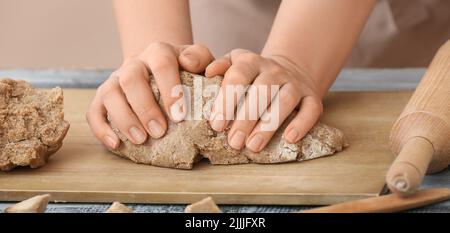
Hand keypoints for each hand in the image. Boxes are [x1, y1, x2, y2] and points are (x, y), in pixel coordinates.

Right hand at [86, 42, 213, 148]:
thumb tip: (189, 63)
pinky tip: (115, 144)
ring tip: (140, 139)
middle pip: (131, 79)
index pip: (161, 63)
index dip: (169, 88)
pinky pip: (94, 111)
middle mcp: (134, 64)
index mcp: (158, 52)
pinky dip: (101, 128)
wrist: (160, 70)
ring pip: (109, 93)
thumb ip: (200, 58)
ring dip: (123, 118)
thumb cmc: (185, 71)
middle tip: (160, 132)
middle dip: (145, 108)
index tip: (179, 115)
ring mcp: (115, 80)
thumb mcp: (199, 60)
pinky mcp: (102, 99)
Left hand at [206, 49, 322, 151]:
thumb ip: (220, 67)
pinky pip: (311, 109)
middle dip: (246, 119)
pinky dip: (302, 124)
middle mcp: (275, 70)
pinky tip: (289, 138)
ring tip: (253, 146)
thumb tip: (208, 72)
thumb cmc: (251, 75)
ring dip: (269, 125)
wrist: (287, 70)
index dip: (227, 100)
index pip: (239, 76)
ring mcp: (295, 83)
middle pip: (262, 91)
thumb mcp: (234, 64)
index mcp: (251, 62)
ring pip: (285, 101)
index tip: (217, 124)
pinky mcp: (312, 97)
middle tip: (234, 142)